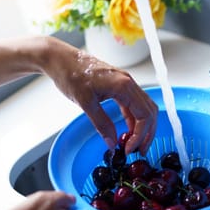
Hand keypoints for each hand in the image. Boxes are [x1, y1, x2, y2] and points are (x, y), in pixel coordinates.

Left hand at [40, 37, 157, 154]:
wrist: (60, 59)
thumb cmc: (71, 74)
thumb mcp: (86, 103)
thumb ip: (101, 124)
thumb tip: (112, 144)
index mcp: (124, 86)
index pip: (144, 115)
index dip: (139, 135)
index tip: (128, 149)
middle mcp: (129, 83)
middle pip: (150, 112)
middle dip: (147, 133)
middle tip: (139, 151)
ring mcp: (125, 83)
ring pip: (144, 108)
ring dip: (142, 127)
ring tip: (134, 143)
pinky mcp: (119, 85)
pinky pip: (133, 104)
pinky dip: (133, 119)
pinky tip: (126, 131)